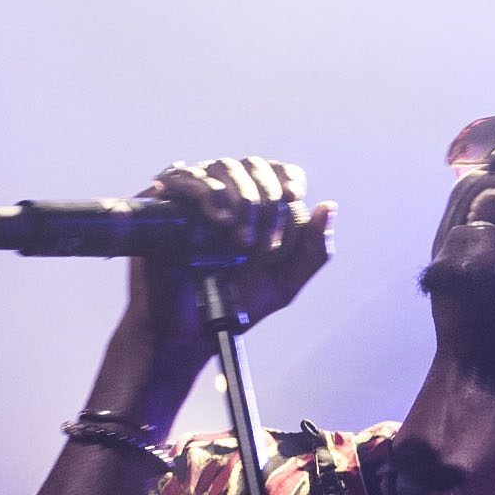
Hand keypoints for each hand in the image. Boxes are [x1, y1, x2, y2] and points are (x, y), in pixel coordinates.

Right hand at [115, 157, 334, 371]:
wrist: (188, 329)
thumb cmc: (234, 305)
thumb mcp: (284, 283)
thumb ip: (313, 251)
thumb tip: (329, 206)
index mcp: (258, 206)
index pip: (278, 171)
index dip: (288, 178)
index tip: (293, 198)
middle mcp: (227, 194)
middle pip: (253, 165)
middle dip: (266, 200)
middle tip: (263, 244)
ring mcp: (195, 195)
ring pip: (223, 166)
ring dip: (241, 198)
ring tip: (240, 240)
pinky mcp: (164, 202)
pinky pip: (186, 176)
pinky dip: (207, 192)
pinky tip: (218, 220)